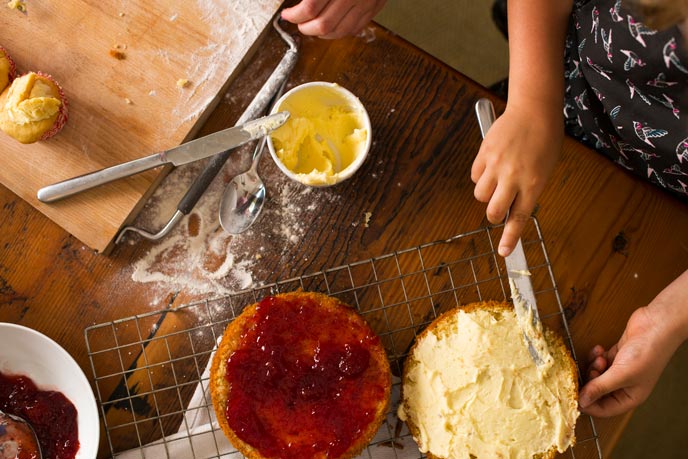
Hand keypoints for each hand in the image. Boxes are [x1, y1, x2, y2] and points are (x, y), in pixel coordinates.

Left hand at [281, 0, 386, 38]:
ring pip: (338, 32)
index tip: (288, 14)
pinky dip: (339, 32)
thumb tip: (297, 3)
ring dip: (321, 34)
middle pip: (323, 24)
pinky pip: (354, 29)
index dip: (294, 15)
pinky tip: (331, 26)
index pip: (310, 8)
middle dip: (306, 28)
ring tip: (313, 26)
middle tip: (299, 22)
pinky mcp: (374, 7)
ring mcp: (365, 2)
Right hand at [471, 103, 561, 255]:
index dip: (510, 238)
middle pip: (492, 210)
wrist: (534, 109)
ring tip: (496, 180)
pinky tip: (491, 165)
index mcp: (533, 183)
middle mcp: (513, 177)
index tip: (503, 252)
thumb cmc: (545, 139)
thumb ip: (528, 189)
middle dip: (493, 214)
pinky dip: (480, 176)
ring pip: (479, 194)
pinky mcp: (484, 153)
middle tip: (498, 206)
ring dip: (486, 193)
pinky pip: (475, 175)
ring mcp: (496, 165)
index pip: (518, 217)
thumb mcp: (544, 169)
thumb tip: (511, 207)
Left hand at [579, 307, 676, 416]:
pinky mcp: (616, 356)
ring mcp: (620, 370)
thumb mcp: (621, 374)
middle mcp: (625, 386)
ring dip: (593, 366)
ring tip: (601, 358)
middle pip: (597, 391)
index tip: (572, 397)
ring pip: (596, 375)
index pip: (604, 409)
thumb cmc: (647, 353)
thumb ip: (599, 387)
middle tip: (592, 371)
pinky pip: (598, 361)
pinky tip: (600, 349)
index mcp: (630, 397)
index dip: (588, 405)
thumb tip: (582, 401)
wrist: (656, 326)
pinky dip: (596, 356)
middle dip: (590, 381)